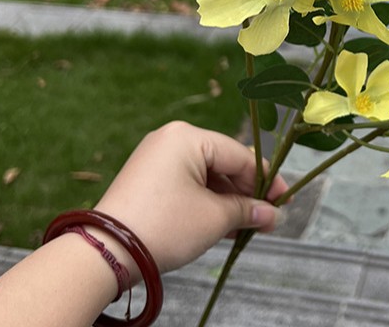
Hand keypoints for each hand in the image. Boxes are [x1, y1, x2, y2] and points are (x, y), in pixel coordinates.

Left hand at [94, 121, 288, 278]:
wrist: (104, 252)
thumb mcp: (214, 218)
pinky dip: (204, 200)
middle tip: (265, 218)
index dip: (266, 180)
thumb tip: (273, 216)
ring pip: (205, 174)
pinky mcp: (145, 176)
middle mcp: (171, 137)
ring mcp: (155, 156)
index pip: (240, 155)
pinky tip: (219, 223)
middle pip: (223, 163)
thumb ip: (248, 211)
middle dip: (245, 193)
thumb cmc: (164, 226)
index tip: (283, 201)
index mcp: (189, 136)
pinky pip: (186, 182)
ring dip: (226, 200)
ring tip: (243, 227)